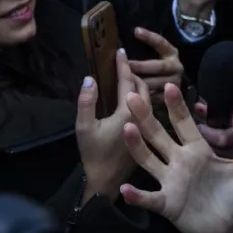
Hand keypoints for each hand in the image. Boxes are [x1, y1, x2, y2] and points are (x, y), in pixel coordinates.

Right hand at [76, 49, 150, 200]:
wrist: (106, 181)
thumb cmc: (94, 154)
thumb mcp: (84, 127)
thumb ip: (86, 102)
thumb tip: (90, 78)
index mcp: (129, 113)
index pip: (128, 82)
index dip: (122, 65)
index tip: (119, 51)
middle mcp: (143, 117)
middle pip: (143, 88)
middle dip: (133, 73)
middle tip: (122, 64)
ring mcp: (148, 126)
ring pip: (149, 99)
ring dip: (139, 85)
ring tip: (127, 77)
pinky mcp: (148, 134)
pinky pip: (148, 109)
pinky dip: (141, 98)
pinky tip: (133, 97)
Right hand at [120, 84, 232, 232]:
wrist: (226, 227)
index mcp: (198, 150)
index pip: (185, 124)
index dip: (178, 106)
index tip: (170, 85)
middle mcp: (180, 161)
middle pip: (159, 136)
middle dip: (146, 117)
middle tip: (131, 96)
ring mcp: (171, 182)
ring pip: (149, 160)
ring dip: (137, 146)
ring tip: (126, 129)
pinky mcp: (167, 204)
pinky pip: (150, 198)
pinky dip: (137, 196)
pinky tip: (124, 190)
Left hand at [128, 28, 183, 97]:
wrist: (170, 88)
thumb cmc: (154, 67)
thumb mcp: (155, 55)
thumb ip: (145, 49)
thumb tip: (123, 46)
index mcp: (172, 53)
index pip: (161, 43)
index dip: (149, 37)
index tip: (135, 31)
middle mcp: (176, 68)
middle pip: (159, 66)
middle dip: (141, 66)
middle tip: (126, 65)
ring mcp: (174, 83)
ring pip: (156, 83)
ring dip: (140, 83)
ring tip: (125, 81)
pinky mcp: (169, 97)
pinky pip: (154, 97)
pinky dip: (142, 96)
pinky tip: (131, 95)